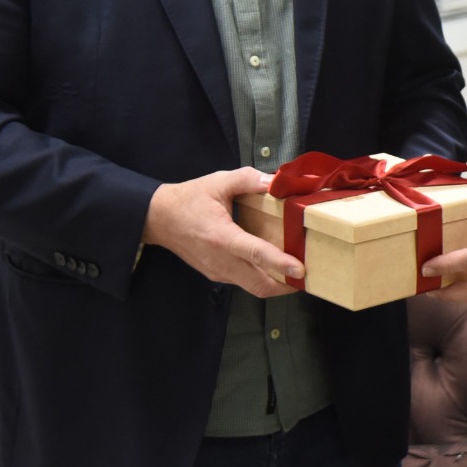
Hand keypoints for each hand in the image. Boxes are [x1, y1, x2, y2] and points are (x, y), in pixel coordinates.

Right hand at [142, 167, 300, 297]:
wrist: (158, 218)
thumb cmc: (187, 200)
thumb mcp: (218, 182)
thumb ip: (248, 179)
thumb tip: (274, 181)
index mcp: (221, 236)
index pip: (255, 253)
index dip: (280, 263)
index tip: (300, 269)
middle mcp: (220, 260)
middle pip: (259, 284)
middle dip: (286, 285)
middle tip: (307, 276)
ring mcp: (217, 271)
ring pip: (252, 287)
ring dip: (275, 284)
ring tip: (294, 273)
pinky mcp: (216, 274)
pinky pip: (243, 282)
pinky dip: (261, 278)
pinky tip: (272, 266)